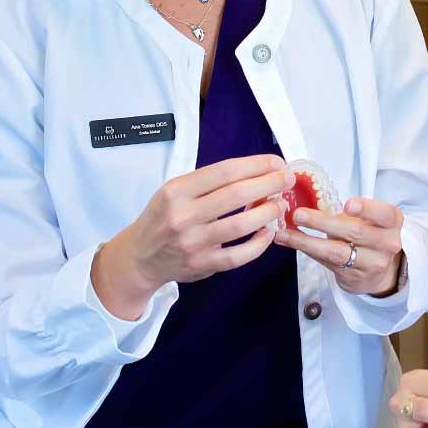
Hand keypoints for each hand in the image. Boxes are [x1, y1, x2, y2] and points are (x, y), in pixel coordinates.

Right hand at [92, 155, 290, 318]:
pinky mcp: (203, 264)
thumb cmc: (163, 218)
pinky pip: (239, 255)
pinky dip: (259, 243)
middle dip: (269, 184)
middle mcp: (183, 215)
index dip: (257, 165)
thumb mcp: (175, 190)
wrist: (140, 257)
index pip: (225, 171)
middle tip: (286, 179)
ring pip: (241, 225)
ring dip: (268, 212)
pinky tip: (268, 232)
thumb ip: (209, 182)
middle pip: (237, 194)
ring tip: (280, 204)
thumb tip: (256, 171)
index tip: (276, 163)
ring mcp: (193, 242)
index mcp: (177, 190)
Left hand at [275, 195, 405, 296]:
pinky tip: (290, 242)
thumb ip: (349, 212)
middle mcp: (387, 243)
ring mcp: (372, 263)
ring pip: (337, 252)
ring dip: (307, 241)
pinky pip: (326, 262)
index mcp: (391, 222)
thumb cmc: (370, 236)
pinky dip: (306, 250)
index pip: (384, 213)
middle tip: (299, 214)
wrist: (380, 271)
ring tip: (285, 233)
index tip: (347, 205)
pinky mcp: (354, 277)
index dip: (366, 209)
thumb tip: (311, 198)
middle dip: (323, 222)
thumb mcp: (370, 219)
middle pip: (355, 232)